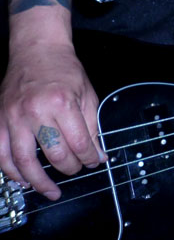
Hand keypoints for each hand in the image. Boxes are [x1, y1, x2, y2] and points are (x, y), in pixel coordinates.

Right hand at [0, 43, 104, 200]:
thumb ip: (93, 126)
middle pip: (54, 153)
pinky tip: (22, 179)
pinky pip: (0, 153)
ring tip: (49, 190)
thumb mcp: (87, 94)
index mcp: (63, 103)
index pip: (79, 142)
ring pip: (23, 160)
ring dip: (37, 180)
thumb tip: (98, 154)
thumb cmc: (64, 70)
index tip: (94, 162)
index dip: (89, 158)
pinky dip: (10, 170)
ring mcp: (13, 116)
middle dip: (69, 168)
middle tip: (75, 171)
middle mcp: (36, 111)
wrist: (37, 50)